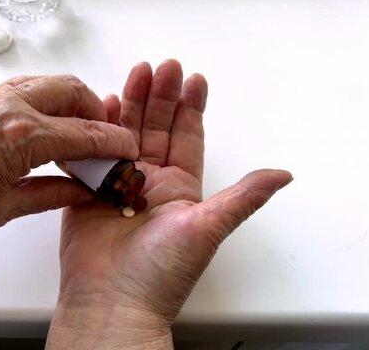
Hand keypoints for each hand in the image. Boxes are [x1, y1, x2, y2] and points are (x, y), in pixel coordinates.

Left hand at [0, 75, 138, 259]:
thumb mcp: (5, 208)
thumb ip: (51, 193)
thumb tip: (81, 190)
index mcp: (22, 135)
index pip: (84, 133)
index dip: (113, 143)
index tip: (126, 151)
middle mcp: (8, 107)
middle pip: (71, 91)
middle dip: (95, 111)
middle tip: (103, 138)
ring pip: (46, 84)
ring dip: (68, 102)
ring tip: (75, 134)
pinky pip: (21, 91)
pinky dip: (42, 104)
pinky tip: (42, 131)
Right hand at [46, 60, 291, 348]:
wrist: (111, 300)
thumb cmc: (159, 274)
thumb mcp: (208, 229)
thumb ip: (242, 197)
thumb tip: (281, 176)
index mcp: (179, 191)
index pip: (187, 139)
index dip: (192, 109)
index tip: (194, 80)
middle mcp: (149, 185)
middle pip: (155, 130)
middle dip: (161, 98)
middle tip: (164, 67)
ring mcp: (116, 187)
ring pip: (125, 136)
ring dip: (131, 105)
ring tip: (137, 75)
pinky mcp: (87, 193)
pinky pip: (92, 154)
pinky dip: (96, 130)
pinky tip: (102, 106)